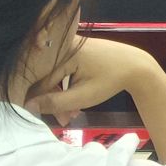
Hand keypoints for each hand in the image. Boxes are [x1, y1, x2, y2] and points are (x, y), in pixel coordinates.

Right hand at [26, 37, 160, 123]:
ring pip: (55, 76)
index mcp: (64, 52)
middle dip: (54, 101)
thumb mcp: (82, 96)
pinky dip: (67, 86)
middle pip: (48, 78)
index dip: (38, 102)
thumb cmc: (111, 81)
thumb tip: (28, 107)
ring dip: (61, 96)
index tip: (38, 118)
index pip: (41, 81)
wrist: (137, 67)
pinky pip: (63, 70)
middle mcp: (64, 44)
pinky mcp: (76, 49)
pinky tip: (75, 102)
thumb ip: (54, 102)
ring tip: (71, 115)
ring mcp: (70, 45)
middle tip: (64, 120)